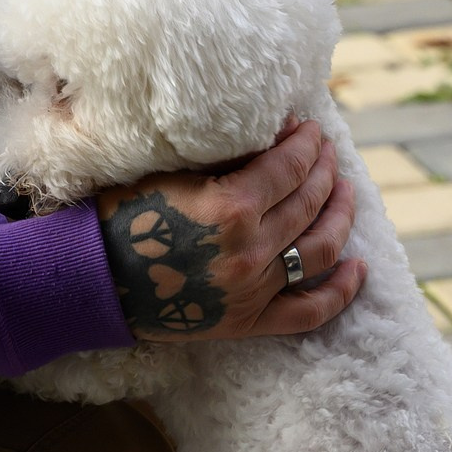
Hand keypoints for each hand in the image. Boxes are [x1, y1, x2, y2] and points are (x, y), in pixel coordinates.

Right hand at [96, 119, 366, 342]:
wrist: (91, 279)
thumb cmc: (122, 215)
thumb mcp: (171, 170)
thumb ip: (224, 156)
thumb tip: (273, 133)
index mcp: (231, 208)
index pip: (289, 166)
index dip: (305, 143)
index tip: (311, 128)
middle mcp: (250, 251)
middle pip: (308, 202)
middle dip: (324, 169)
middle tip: (328, 151)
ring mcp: (252, 291)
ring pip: (319, 249)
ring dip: (340, 215)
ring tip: (346, 192)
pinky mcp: (247, 323)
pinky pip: (309, 311)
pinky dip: (341, 291)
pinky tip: (360, 268)